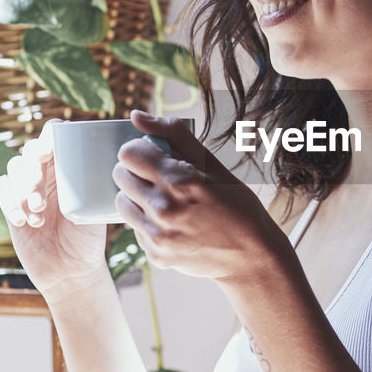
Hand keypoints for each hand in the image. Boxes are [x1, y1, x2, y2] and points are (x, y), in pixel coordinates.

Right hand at [0, 120, 108, 296]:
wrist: (69, 271)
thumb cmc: (88, 239)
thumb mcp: (93, 209)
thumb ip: (90, 183)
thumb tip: (101, 159)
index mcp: (69, 167)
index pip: (54, 135)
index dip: (47, 137)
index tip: (48, 154)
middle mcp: (48, 174)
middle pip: (29, 150)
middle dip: (32, 171)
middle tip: (40, 198)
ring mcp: (28, 189)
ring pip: (14, 168)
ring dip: (23, 189)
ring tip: (38, 216)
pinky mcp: (12, 205)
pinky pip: (2, 188)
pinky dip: (10, 202)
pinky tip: (25, 222)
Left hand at [113, 110, 289, 281]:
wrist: (251, 255)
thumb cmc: (236, 204)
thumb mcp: (212, 163)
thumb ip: (173, 134)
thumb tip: (136, 116)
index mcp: (180, 180)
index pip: (129, 152)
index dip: (141, 150)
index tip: (154, 155)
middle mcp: (164, 209)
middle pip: (120, 175)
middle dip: (136, 171)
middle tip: (160, 178)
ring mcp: (158, 236)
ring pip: (121, 203)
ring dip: (137, 197)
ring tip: (164, 200)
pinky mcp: (155, 255)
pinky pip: (134, 228)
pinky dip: (147, 222)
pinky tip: (172, 223)